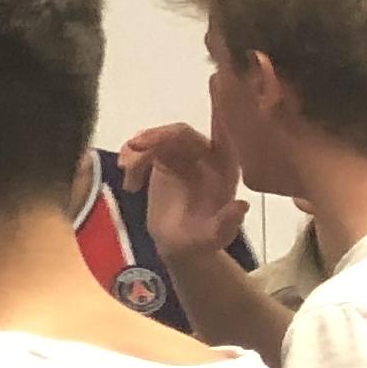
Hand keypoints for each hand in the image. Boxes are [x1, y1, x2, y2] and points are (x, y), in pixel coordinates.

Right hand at [117, 124, 248, 266]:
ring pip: (159, 139)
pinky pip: (145, 149)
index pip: (221, 137)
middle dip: (157, 135)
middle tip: (134, 146)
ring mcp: (182, 156)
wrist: (179, 245)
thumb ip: (228, 222)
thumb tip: (241, 206)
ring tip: (125, 168)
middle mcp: (205, 156)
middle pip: (182, 134)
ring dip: (139, 147)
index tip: (185, 124)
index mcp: (224, 168)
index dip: (207, 122)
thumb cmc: (202, 240)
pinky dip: (131, 158)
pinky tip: (128, 182)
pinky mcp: (162, 161)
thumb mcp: (217, 235)